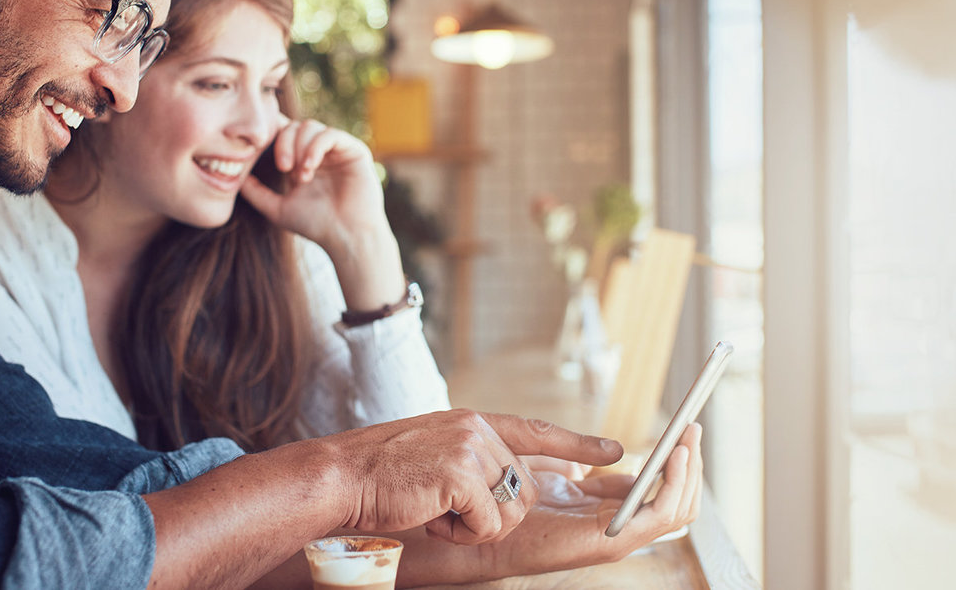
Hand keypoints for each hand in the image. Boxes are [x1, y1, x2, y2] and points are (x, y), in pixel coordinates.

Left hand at [238, 119, 404, 310]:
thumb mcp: (277, 208)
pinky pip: (330, 134)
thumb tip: (233, 179)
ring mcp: (337, 149)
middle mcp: (320, 151)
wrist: (346, 237)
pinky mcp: (354, 150)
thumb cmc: (316, 225)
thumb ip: (256, 193)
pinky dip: (316, 147)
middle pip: (294, 126)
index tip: (262, 153)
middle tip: (283, 167)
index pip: (284, 133)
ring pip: (311, 126)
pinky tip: (310, 167)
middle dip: (284, 143)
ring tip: (300, 176)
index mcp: (303, 160)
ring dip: (300, 148)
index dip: (271, 136)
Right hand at [318, 410, 624, 544]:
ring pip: (511, 508)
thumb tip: (513, 478)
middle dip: (492, 513)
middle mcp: (478, 429)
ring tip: (433, 510)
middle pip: (525, 488)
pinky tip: (430, 517)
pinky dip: (461, 532)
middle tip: (444, 510)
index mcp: (473, 422)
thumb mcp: (435, 454)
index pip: (537, 432)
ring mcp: (472, 448)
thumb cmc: (380, 476)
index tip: (615, 451)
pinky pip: (489, 522)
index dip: (577, 444)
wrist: (340, 476)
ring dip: (474, 525)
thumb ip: (474, 458)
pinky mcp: (462, 474)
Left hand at [479, 424, 706, 573]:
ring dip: (689, 472)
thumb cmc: (506, 493)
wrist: (479, 517)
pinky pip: (660, 515)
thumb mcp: (554, 465)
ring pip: (678, 509)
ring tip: (686, 439)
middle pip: (676, 498)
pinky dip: (674, 486)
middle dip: (691, 462)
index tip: (686, 426)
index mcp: (607, 505)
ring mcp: (619, 535)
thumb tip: (617, 451)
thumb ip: (585, 456)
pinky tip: (673, 457)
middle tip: (692, 427)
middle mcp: (618, 522)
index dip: (677, 457)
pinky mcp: (612, 541)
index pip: (659, 485)